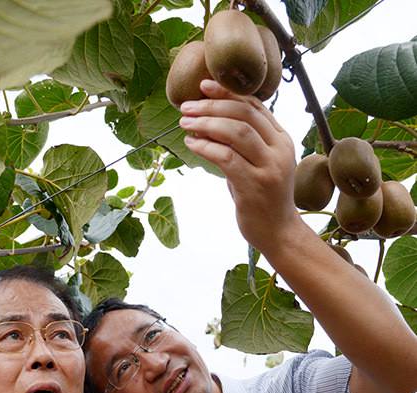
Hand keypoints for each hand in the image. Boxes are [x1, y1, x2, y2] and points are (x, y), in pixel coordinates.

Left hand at [180, 79, 297, 251]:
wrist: (278, 232)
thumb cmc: (262, 197)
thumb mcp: (258, 163)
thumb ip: (244, 142)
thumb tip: (211, 120)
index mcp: (282, 139)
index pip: (254, 105)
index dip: (227, 93)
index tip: (203, 86)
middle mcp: (279, 149)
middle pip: (243, 114)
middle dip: (212, 106)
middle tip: (186, 107)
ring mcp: (269, 167)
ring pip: (236, 132)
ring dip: (206, 124)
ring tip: (185, 123)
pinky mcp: (254, 185)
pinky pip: (226, 158)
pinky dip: (206, 147)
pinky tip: (192, 144)